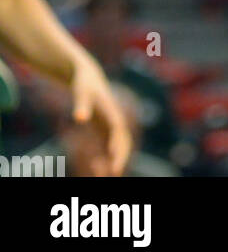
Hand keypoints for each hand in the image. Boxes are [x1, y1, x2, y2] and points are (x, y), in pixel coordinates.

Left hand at [71, 55, 131, 176]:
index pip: (118, 128)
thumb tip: (80, 118)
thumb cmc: (84, 84)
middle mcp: (115, 119)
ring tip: (99, 174)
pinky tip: (95, 167)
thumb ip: (81, 105)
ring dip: (114, 160)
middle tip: (114, 172)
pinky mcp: (106, 130)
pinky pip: (110, 148)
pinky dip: (106, 159)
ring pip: (119, 147)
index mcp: (111, 110)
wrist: (89, 77)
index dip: (117, 142)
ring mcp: (112, 126)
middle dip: (121, 156)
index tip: (113, 155)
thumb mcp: (81, 92)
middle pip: (124, 140)